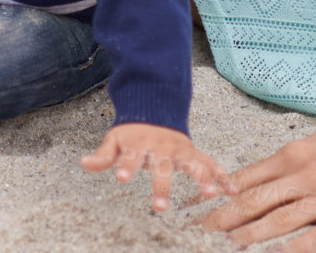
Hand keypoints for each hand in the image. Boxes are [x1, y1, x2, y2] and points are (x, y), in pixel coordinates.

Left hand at [81, 123, 232, 211]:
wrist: (155, 107)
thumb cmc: (133, 131)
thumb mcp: (115, 139)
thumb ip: (103, 155)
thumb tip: (83, 164)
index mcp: (140, 144)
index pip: (131, 156)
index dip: (127, 166)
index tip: (122, 178)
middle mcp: (162, 147)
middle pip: (162, 167)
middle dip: (161, 186)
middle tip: (160, 206)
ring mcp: (180, 149)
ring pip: (192, 164)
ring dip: (202, 178)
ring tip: (208, 194)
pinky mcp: (194, 153)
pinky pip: (210, 163)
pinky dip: (222, 175)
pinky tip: (232, 190)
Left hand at [198, 109, 315, 250]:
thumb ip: (285, 166)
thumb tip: (252, 182)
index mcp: (292, 156)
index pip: (243, 179)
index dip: (214, 197)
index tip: (189, 210)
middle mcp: (303, 176)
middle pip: (251, 202)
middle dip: (219, 221)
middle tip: (193, 235)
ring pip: (276, 221)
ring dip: (246, 237)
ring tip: (221, 249)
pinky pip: (315, 240)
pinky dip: (290, 251)